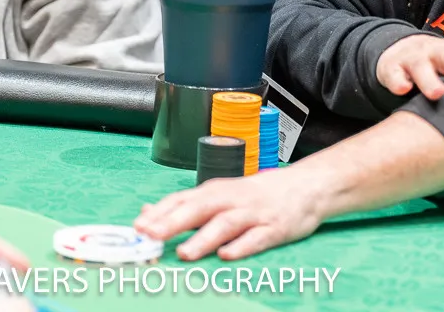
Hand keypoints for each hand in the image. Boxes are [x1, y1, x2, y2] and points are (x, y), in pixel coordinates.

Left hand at [134, 166, 326, 260]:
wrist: (305, 187)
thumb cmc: (257, 195)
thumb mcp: (220, 194)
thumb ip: (184, 205)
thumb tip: (146, 213)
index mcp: (216, 191)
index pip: (183, 200)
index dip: (160, 213)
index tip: (138, 227)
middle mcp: (232, 200)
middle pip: (200, 209)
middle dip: (174, 222)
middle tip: (151, 235)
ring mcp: (254, 213)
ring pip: (226, 224)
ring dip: (204, 238)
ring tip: (185, 253)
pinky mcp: (275, 228)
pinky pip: (257, 238)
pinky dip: (242, 246)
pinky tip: (228, 256)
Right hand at [376, 33, 443, 99]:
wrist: (400, 53)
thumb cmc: (442, 69)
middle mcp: (439, 53)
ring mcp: (415, 58)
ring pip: (422, 65)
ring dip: (430, 79)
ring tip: (438, 94)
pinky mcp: (392, 67)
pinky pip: (394, 73)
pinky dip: (397, 80)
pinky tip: (402, 90)